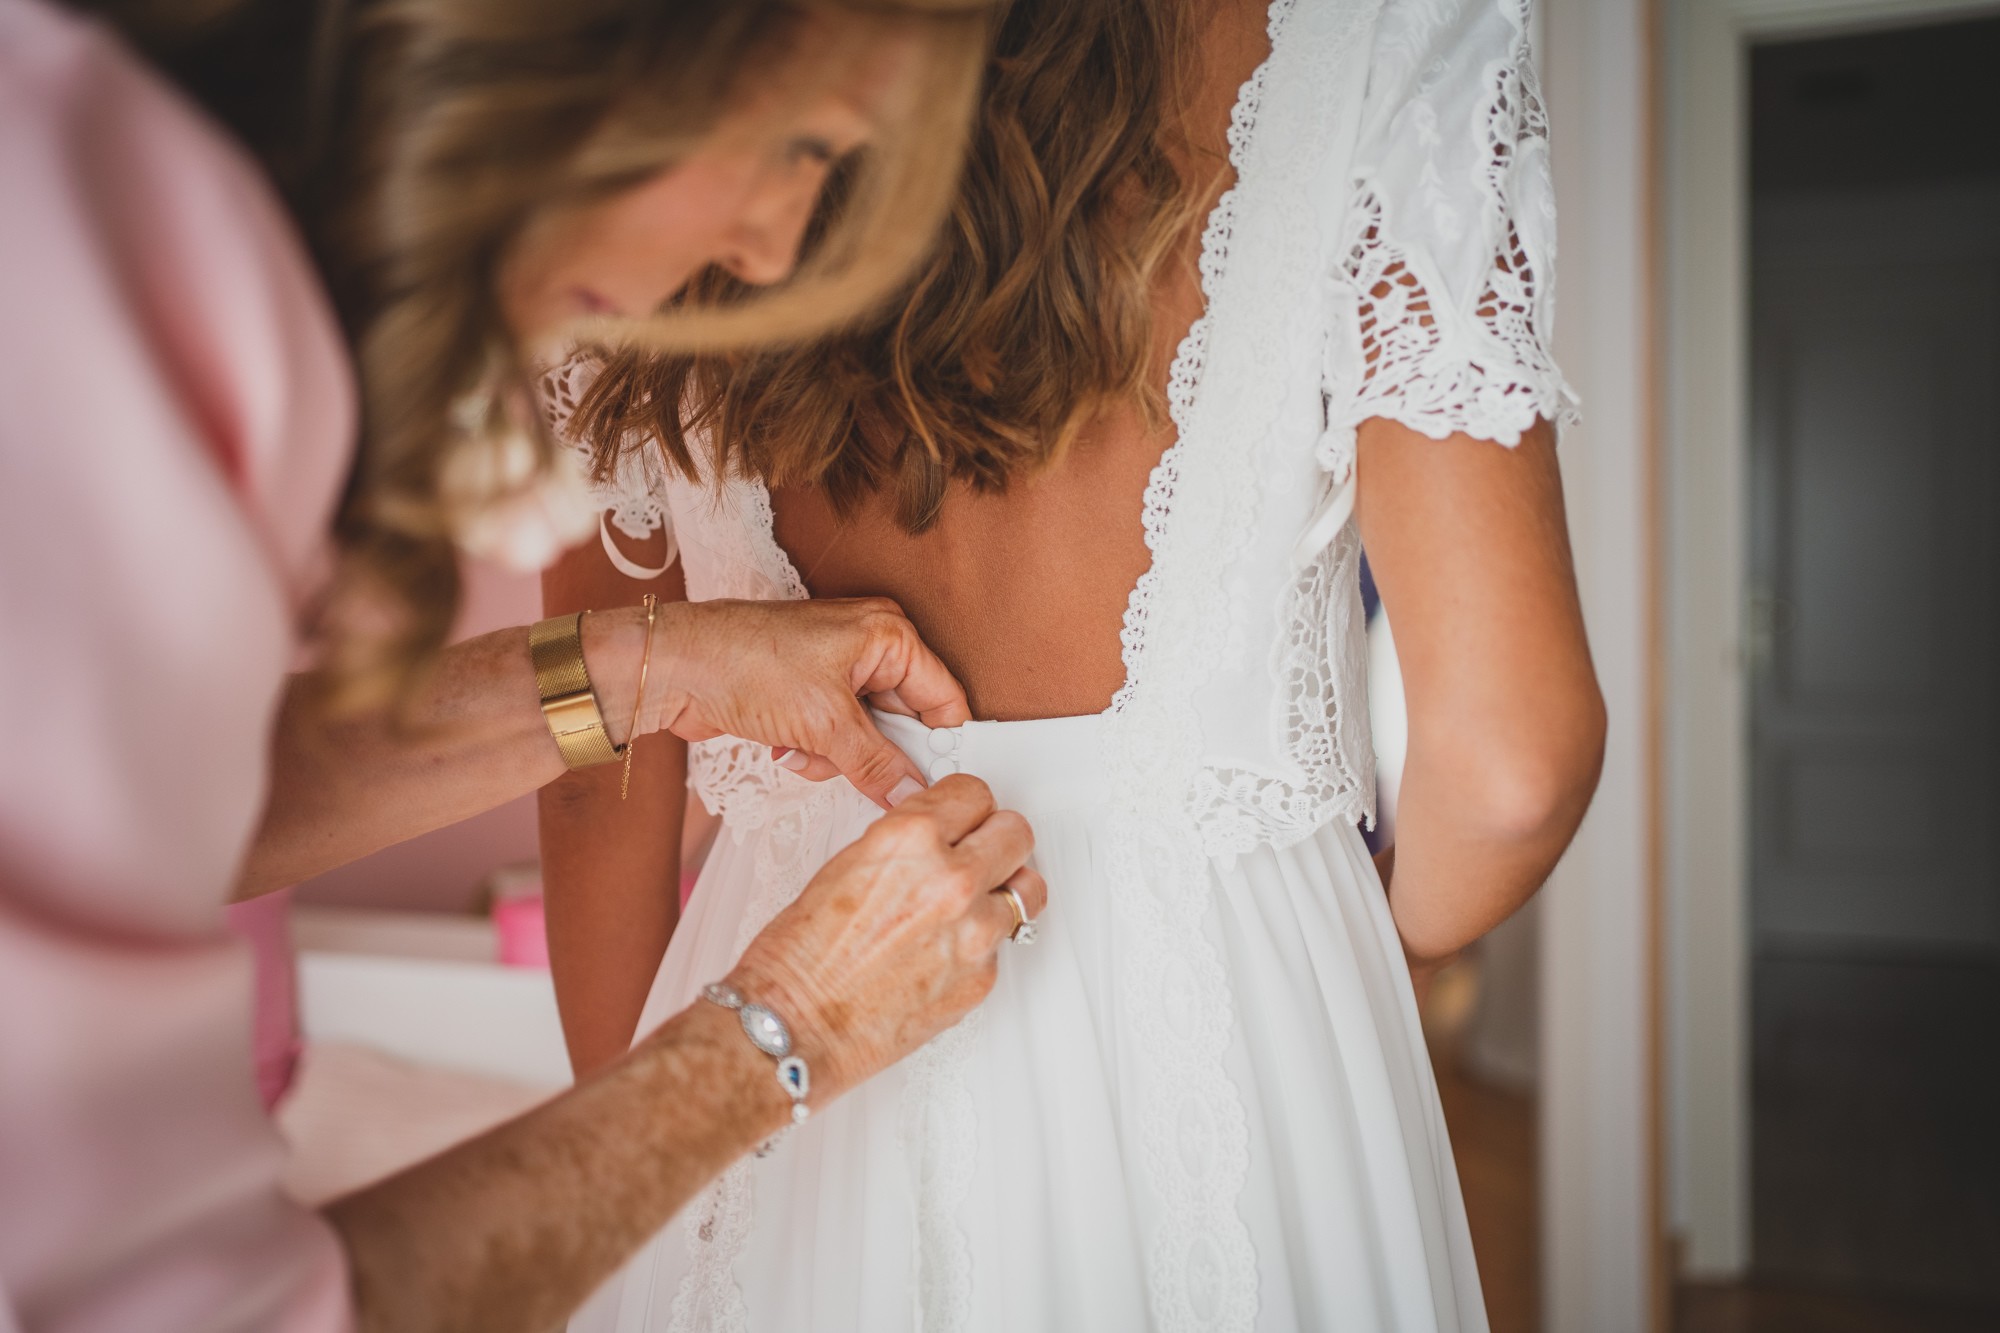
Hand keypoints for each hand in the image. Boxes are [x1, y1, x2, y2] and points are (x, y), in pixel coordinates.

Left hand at [647, 598, 969, 809]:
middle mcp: (869, 649)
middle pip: (904, 724)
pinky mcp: (810, 696)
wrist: (675, 668)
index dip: (939, 744)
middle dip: (872, 752)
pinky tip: (784, 744)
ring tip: (803, 744)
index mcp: (889, 635)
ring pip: (867, 741)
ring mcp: (838, 673)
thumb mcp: (825, 723)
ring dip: (836, 757)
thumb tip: (912, 796)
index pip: (943, 698)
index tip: (935, 783)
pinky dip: (813, 753)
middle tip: (850, 761)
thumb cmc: (745, 662)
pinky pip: (835, 742)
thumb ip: (877, 764)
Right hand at [724, 774, 1042, 1100]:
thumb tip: (939, 838)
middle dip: (993, 839)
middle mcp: (950, 880)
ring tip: (976, 901)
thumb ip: (906, 845)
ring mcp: (974, 932)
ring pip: (1028, 889)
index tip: (961, 818)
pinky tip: (944, 951)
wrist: (792, 1025)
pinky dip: (981, 944)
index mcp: (910, 838)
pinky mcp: (983, 979)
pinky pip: (1002, 945)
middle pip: (1015, 833)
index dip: (964, 807)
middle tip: (976, 853)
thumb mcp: (848, 864)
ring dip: (1004, 889)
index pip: (975, 793)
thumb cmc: (800, 955)